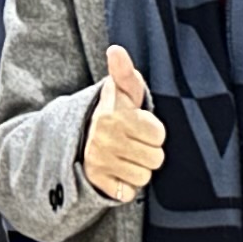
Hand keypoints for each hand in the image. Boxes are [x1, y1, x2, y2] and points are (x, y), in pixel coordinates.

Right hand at [84, 45, 168, 202]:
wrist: (83, 138)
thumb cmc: (116, 112)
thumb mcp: (123, 91)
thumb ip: (124, 71)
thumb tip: (115, 49)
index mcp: (114, 115)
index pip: (159, 135)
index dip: (153, 131)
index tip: (140, 126)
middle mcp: (104, 139)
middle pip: (155, 159)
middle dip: (149, 152)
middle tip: (135, 143)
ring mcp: (99, 162)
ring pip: (144, 177)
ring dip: (139, 169)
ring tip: (127, 156)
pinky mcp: (96, 182)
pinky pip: (129, 192)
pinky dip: (126, 185)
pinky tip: (119, 171)